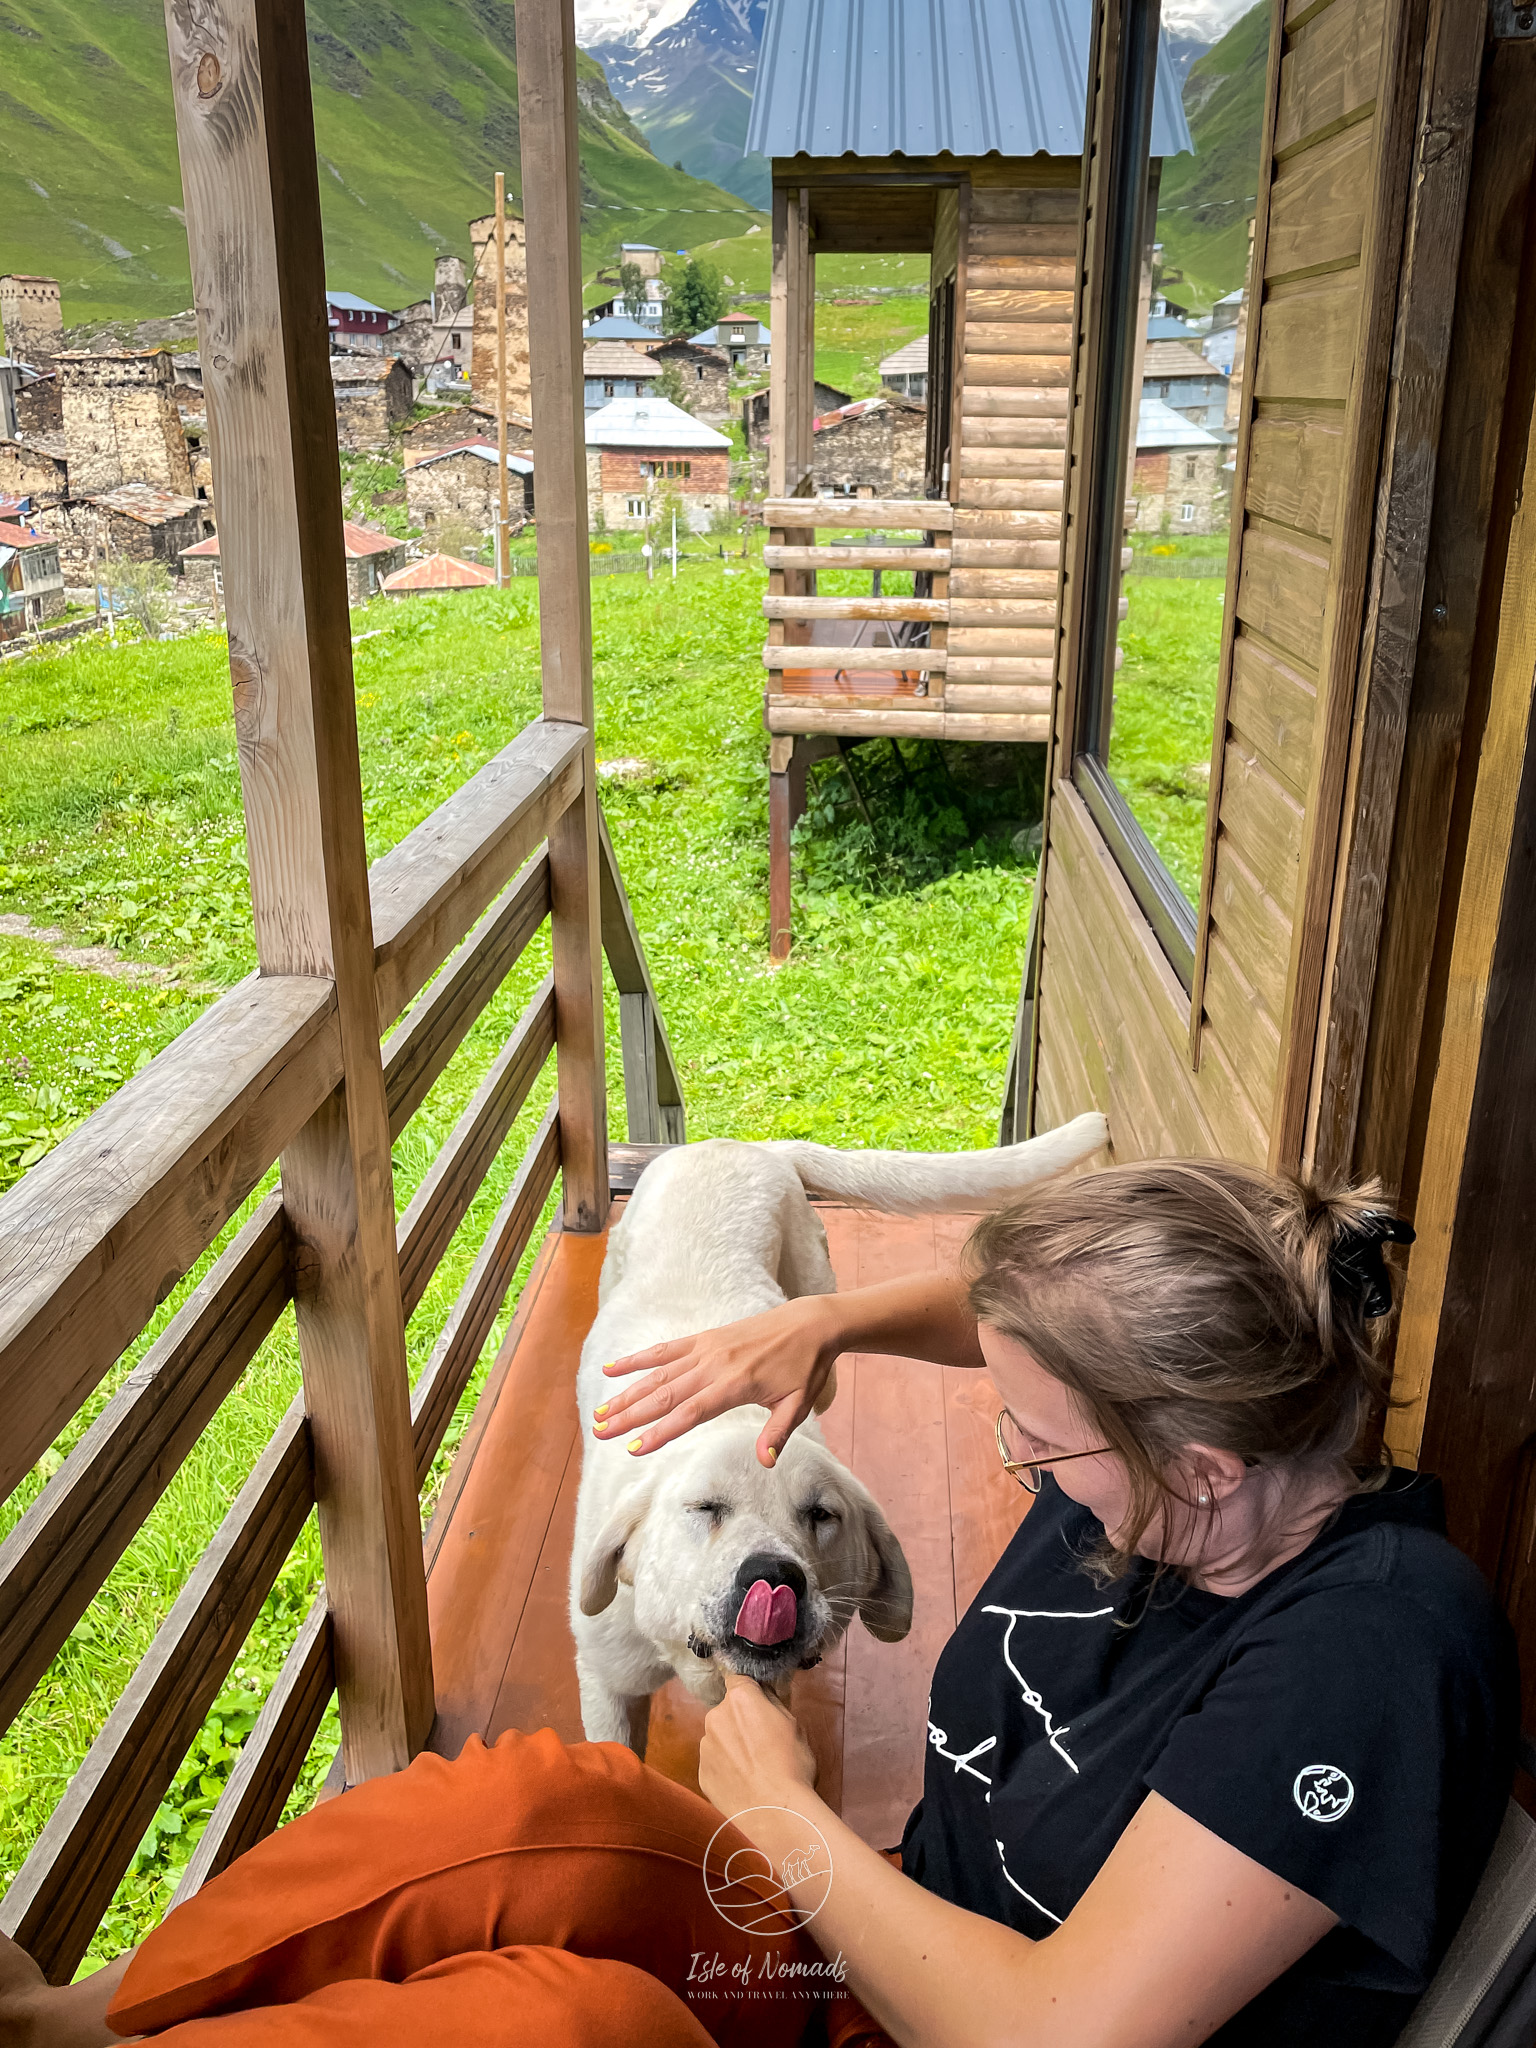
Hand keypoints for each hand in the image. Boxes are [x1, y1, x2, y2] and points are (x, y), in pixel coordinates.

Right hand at [591, 1293, 840, 1465]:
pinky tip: (613, 1369)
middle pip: (664, 1395)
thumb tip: (765, 1462)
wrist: (810, 1323)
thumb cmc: (805, 1366)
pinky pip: (665, 1349)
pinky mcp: (705, 1338)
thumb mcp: (798, 1404)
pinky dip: (638, 1359)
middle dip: (630, 1415)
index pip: (690, 1413)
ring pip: (658, 1374)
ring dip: (627, 1393)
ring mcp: (706, 1349)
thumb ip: (778, 1433)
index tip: (634, 1449)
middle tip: (602, 1432)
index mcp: (735, 1384)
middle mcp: (714, 1365)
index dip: (660, 1432)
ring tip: (600, 1411)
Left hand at [698, 1671, 818, 1817]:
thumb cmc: (792, 1765)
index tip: (758, 1703)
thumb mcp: (794, 1725)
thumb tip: (764, 1695)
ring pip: (719, 1738)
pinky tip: (742, 1785)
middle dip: (740, 1721)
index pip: (737, 1678)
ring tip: (752, 1770)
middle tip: (761, 1743)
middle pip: (726, 1711)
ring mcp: (705, 1747)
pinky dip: (725, 1770)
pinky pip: (714, 1764)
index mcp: (740, 1699)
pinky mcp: (701, 1774)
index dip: (749, 1690)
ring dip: (731, 1747)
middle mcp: (715, 1717)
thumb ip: (774, 1704)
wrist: (774, 1814)